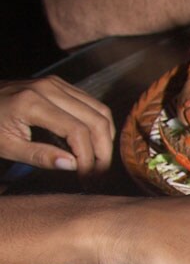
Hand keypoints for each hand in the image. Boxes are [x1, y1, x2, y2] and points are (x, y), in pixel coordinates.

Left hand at [0, 77, 114, 174]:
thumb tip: (74, 166)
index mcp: (32, 103)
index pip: (77, 131)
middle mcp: (49, 88)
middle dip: (103, 152)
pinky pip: (93, 104)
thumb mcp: (6, 146)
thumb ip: (39, 156)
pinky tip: (93, 144)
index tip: (87, 180)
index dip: (88, 158)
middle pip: (96, 120)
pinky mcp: (60, 84)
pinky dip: (99, 126)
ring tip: (98, 162)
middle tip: (98, 176)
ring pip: (101, 111)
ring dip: (105, 139)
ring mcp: (56, 83)